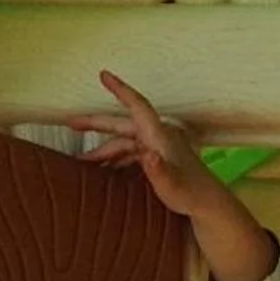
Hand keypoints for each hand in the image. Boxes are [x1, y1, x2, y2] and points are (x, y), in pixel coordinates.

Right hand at [78, 71, 276, 280]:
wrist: (210, 206)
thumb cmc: (191, 195)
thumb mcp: (172, 186)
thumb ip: (159, 172)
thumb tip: (147, 156)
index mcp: (159, 135)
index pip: (137, 106)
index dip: (120, 89)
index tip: (104, 74)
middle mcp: (158, 137)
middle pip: (122, 125)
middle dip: (96, 125)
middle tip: (70, 123)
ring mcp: (158, 148)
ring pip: (124, 143)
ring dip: (103, 151)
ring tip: (82, 163)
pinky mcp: (159, 160)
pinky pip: (131, 155)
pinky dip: (116, 161)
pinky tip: (104, 171)